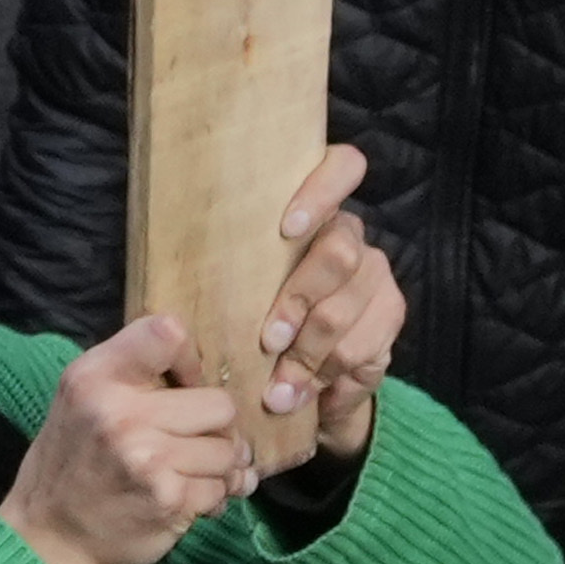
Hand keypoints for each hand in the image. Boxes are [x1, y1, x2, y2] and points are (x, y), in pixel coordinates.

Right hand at [0, 315, 260, 563]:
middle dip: (216, 429)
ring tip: (187, 475)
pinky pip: (222, 489)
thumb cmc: (72, 464)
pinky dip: (211, 499)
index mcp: (95, 377)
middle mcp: (118, 411)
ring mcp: (145, 456)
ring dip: (218, 469)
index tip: (183, 387)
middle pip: (220, 404)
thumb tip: (210, 373)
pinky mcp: (168, 497)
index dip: (191, 362)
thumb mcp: (82, 401)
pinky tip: (184, 501)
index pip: (168, 333)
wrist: (49, 538)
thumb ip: (133, 376)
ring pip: (229, 451)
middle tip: (191, 444)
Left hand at [248, 140, 398, 471]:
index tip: (285, 228)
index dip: (320, 192)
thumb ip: (222, 271)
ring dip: (308, 355)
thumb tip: (173, 295)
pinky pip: (365, 348)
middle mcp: (351, 236)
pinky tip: (306, 396)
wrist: (297, 364)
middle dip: (298, 300)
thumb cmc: (246, 309)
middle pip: (338, 253)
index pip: (342, 167)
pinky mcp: (390, 318)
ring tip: (277, 391)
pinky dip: (329, 378)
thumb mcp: (230, 285)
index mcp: (312, 209)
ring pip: (346, 309)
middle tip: (268, 341)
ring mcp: (375, 277)